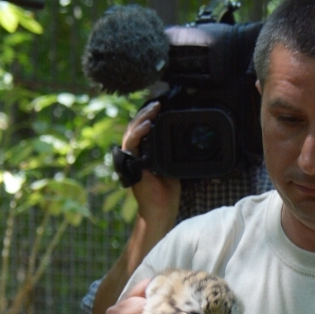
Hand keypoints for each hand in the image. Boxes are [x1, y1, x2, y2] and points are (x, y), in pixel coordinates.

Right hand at [122, 102, 180, 225]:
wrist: (161, 209)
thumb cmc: (167, 193)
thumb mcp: (173, 166)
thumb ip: (172, 152)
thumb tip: (182, 140)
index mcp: (145, 153)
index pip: (144, 130)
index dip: (150, 116)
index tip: (161, 106)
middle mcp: (136, 154)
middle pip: (136, 127)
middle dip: (146, 113)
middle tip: (158, 103)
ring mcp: (132, 158)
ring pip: (132, 132)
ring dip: (142, 118)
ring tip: (153, 109)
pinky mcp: (131, 164)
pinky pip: (131, 144)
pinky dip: (138, 133)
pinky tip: (146, 124)